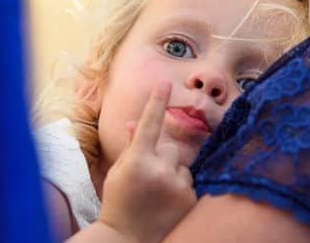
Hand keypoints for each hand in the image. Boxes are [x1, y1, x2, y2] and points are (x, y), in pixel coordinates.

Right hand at [97, 81, 196, 241]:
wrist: (127, 239)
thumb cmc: (120, 202)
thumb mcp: (120, 172)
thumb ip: (132, 146)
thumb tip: (136, 122)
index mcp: (136, 160)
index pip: (149, 123)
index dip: (157, 101)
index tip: (164, 82)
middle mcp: (158, 170)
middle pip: (169, 147)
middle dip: (162, 158)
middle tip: (148, 180)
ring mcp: (176, 186)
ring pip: (181, 165)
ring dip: (173, 174)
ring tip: (158, 195)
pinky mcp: (190, 199)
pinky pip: (190, 182)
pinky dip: (181, 189)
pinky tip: (168, 204)